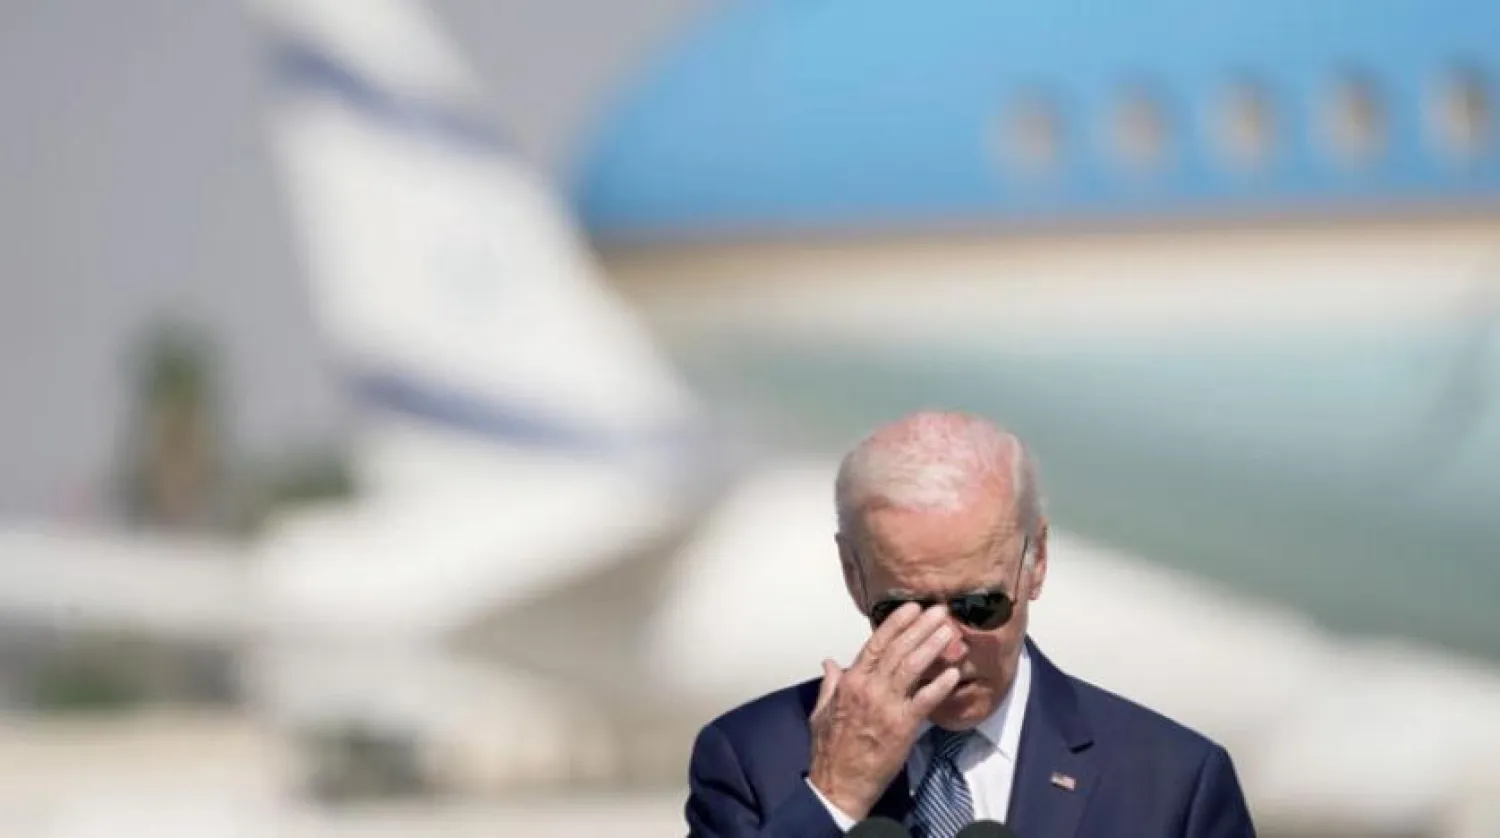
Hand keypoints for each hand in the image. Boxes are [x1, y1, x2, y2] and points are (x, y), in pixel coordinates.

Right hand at [807, 603, 962, 818]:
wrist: (839, 784)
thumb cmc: (830, 751)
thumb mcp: (821, 711)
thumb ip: (830, 683)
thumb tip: (830, 662)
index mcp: (850, 683)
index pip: (876, 644)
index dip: (896, 624)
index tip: (912, 609)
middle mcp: (869, 689)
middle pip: (899, 650)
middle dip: (921, 628)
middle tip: (939, 612)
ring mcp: (887, 707)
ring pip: (913, 668)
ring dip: (933, 647)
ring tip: (949, 631)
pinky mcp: (903, 727)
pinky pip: (926, 700)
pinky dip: (940, 685)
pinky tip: (953, 672)